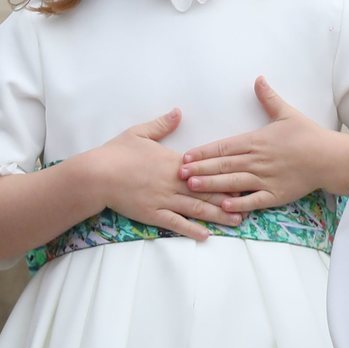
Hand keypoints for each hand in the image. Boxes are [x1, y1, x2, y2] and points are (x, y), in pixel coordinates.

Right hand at [91, 109, 239, 240]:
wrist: (96, 174)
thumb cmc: (117, 152)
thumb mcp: (140, 132)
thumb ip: (162, 124)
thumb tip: (178, 111)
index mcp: (173, 162)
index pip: (206, 169)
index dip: (226, 174)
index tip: (245, 176)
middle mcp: (173, 182)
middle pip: (207, 191)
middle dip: (230, 198)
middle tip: (252, 202)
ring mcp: (164, 200)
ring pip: (196, 209)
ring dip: (218, 215)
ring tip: (237, 221)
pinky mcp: (153, 214)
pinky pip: (176, 223)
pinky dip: (192, 230)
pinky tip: (206, 235)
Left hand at [179, 77, 348, 211]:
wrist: (328, 157)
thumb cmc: (308, 135)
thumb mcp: (287, 113)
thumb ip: (269, 98)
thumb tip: (258, 79)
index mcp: (256, 141)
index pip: (224, 147)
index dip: (203, 152)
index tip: (186, 155)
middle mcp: (257, 160)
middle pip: (223, 165)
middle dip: (199, 168)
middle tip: (178, 173)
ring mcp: (265, 179)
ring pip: (233, 182)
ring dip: (211, 184)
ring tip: (192, 187)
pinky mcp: (275, 194)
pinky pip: (254, 200)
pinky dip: (239, 203)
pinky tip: (224, 205)